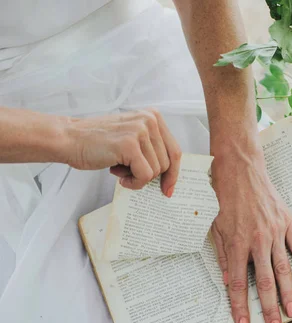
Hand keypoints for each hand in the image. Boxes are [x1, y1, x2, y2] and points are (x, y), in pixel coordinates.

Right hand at [64, 109, 181, 195]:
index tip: (168, 189)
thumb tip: (169, 176)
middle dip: (149, 176)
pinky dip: (133, 183)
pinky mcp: (130, 145)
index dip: (173, 174)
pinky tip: (119, 177)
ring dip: (137, 178)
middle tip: (128, 173)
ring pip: (155, 171)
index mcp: (152, 116)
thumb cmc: (98, 143)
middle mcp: (149, 120)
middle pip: (166, 164)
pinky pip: (144, 176)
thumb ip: (150, 148)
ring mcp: (140, 131)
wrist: (70, 139)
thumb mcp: (131, 138)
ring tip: (119, 169)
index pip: (175, 151)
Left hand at [210, 139, 291, 322]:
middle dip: (269, 309)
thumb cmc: (222, 195)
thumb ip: (223, 254)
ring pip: (284, 269)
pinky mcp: (286, 221)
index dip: (240, 306)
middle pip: (265, 283)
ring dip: (288, 293)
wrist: (239, 166)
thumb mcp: (214, 226)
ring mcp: (275, 232)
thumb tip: (228, 280)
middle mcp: (258, 241)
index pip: (239, 284)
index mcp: (237, 244)